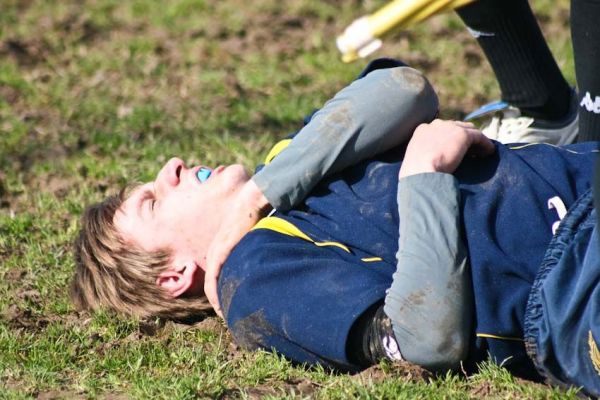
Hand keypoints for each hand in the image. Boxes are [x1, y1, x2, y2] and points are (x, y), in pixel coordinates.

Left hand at [204, 179, 270, 317]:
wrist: (252, 202)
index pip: (218, 277)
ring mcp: (215, 253)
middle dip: (220, 302)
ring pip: (212, 286)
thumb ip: (253, 250)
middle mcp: (215, 252)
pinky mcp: (219, 253)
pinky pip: (213, 280)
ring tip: (227, 317)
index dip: (224, 293)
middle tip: (230, 318)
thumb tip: (269, 261)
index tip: (234, 307)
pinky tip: (220, 308)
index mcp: (222, 250)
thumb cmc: (257, 217)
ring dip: (218, 302)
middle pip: (213, 285)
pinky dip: (215, 295)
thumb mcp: (253, 238)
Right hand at [399, 119, 494, 177]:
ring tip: (481, 152)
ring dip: (475, 141)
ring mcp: (450, 128)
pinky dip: (485, 144)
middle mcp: (436, 125)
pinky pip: (479, 137)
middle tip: (470, 151)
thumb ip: (425, 154)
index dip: (449, 139)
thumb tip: (434, 161)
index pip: (441, 130)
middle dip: (463, 138)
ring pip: (468, 130)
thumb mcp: (416, 160)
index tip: (454, 149)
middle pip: (455, 127)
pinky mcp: (463, 134)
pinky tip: (489, 153)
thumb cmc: (415, 173)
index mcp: (422, 130)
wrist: (420, 172)